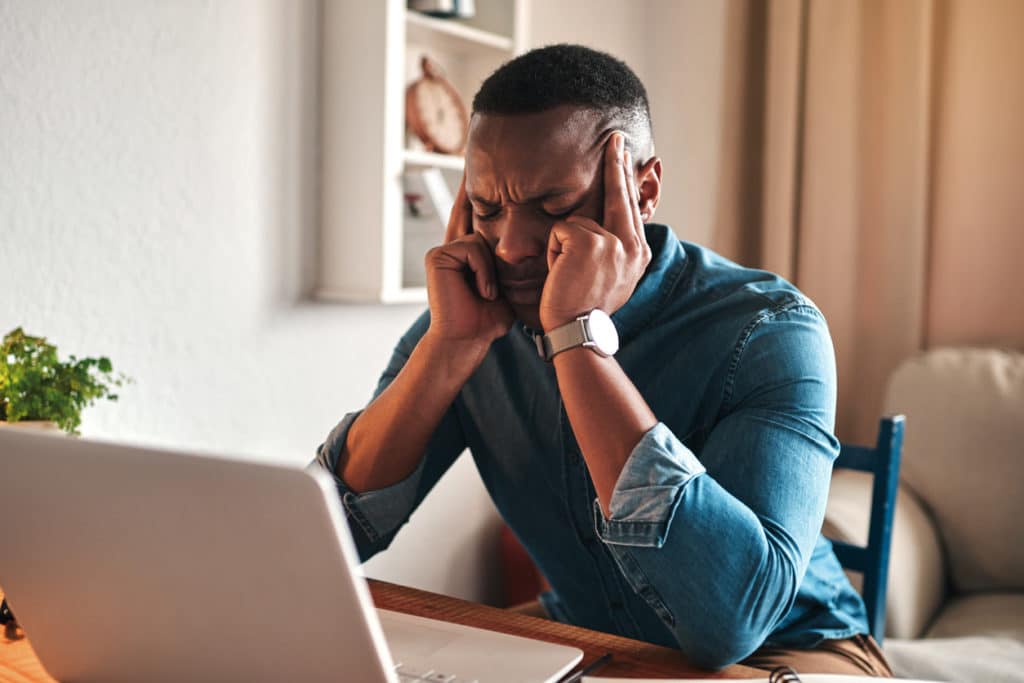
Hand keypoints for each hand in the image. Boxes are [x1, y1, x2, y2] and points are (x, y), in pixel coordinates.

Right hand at [424, 174, 514, 345]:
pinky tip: (481, 291)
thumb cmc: (491, 318)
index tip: (484, 171)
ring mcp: (444, 250)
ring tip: (489, 293)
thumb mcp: (512, 284)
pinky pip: (472, 247)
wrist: (469, 339)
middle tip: (477, 167)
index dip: (481, 196)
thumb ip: (517, 262)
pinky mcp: (438, 255)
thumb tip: (547, 243)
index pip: (479, 218)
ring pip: (481, 236)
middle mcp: (455, 247)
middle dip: (475, 193)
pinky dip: (483, 272)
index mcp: (470, 252)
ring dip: (492, 269)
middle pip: (475, 215)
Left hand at [538, 132, 651, 330]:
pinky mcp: (587, 240)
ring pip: (577, 221)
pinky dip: (551, 251)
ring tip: (565, 273)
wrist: (577, 331)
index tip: (624, 153)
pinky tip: (558, 272)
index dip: (625, 178)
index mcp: (639, 253)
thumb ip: (614, 251)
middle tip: (615, 136)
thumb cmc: (584, 309)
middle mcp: (632, 245)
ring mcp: (612, 241)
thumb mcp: (610, 279)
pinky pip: (559, 230)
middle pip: (619, 194)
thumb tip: (611, 227)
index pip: (630, 206)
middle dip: (616, 162)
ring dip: (562, 245)